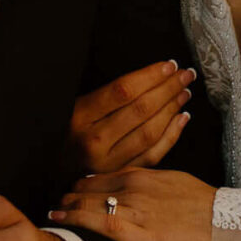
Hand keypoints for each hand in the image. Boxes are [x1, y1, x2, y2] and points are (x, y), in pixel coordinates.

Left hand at [49, 167, 215, 240]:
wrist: (229, 225)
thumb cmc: (205, 206)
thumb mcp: (176, 182)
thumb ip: (151, 182)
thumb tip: (136, 187)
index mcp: (145, 174)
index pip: (103, 174)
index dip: (83, 182)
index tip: (72, 188)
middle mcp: (135, 187)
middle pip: (90, 187)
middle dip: (70, 193)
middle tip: (56, 200)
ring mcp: (135, 209)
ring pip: (89, 202)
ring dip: (67, 205)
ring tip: (53, 211)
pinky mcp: (138, 235)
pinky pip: (99, 223)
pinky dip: (76, 219)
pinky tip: (61, 219)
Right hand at [67, 60, 194, 173]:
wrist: (55, 170)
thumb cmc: (68, 132)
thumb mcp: (76, 107)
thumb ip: (107, 96)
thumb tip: (150, 76)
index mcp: (80, 116)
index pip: (123, 90)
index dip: (150, 75)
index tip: (169, 64)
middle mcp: (94, 141)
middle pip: (140, 110)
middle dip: (168, 88)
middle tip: (185, 75)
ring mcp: (108, 163)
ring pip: (150, 132)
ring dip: (172, 109)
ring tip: (184, 92)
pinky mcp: (120, 176)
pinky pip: (153, 155)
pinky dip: (172, 135)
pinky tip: (181, 118)